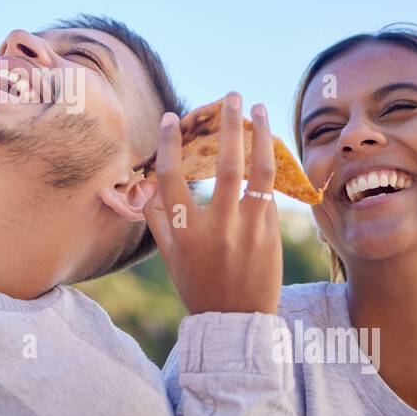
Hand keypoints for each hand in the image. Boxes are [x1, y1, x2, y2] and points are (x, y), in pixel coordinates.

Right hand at [142, 93, 283, 314]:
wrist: (235, 320)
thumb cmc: (197, 283)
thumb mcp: (170, 254)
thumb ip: (157, 216)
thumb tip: (145, 182)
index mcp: (184, 232)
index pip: (171, 178)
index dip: (169, 144)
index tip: (171, 117)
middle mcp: (217, 228)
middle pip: (224, 165)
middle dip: (229, 125)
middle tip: (232, 96)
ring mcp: (248, 230)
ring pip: (258, 172)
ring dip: (259, 135)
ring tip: (259, 109)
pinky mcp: (271, 233)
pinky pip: (270, 190)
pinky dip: (269, 164)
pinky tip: (267, 144)